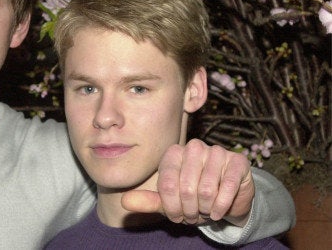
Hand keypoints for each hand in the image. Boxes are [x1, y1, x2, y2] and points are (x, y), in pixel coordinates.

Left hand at [121, 139, 253, 226]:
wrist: (226, 201)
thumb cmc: (193, 199)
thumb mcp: (169, 203)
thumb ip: (147, 201)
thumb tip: (125, 202)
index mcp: (173, 153)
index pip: (166, 184)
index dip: (171, 207)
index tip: (176, 216)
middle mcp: (194, 147)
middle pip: (186, 188)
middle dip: (189, 210)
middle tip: (194, 215)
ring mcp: (217, 151)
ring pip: (206, 189)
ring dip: (206, 208)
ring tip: (206, 211)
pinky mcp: (237, 161)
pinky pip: (227, 187)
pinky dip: (222, 206)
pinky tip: (218, 211)